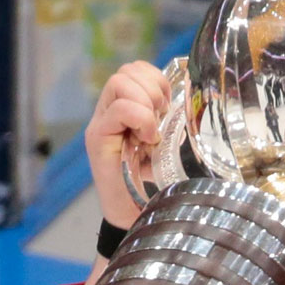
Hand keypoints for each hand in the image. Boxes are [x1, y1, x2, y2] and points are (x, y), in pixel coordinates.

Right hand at [85, 60, 172, 229]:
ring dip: (145, 103)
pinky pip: (120, 109)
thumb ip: (167, 120)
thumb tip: (187, 100)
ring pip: (119, 82)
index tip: (168, 108)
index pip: (135, 69)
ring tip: (152, 130)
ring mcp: (100, 123)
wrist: (134, 215)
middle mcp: (107, 111)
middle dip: (152, 90)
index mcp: (123, 107)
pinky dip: (141, 119)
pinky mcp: (97, 138)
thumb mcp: (164, 144)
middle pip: (126, 70)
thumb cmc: (151, 182)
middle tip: (161, 119)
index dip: (156, 80)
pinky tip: (148, 140)